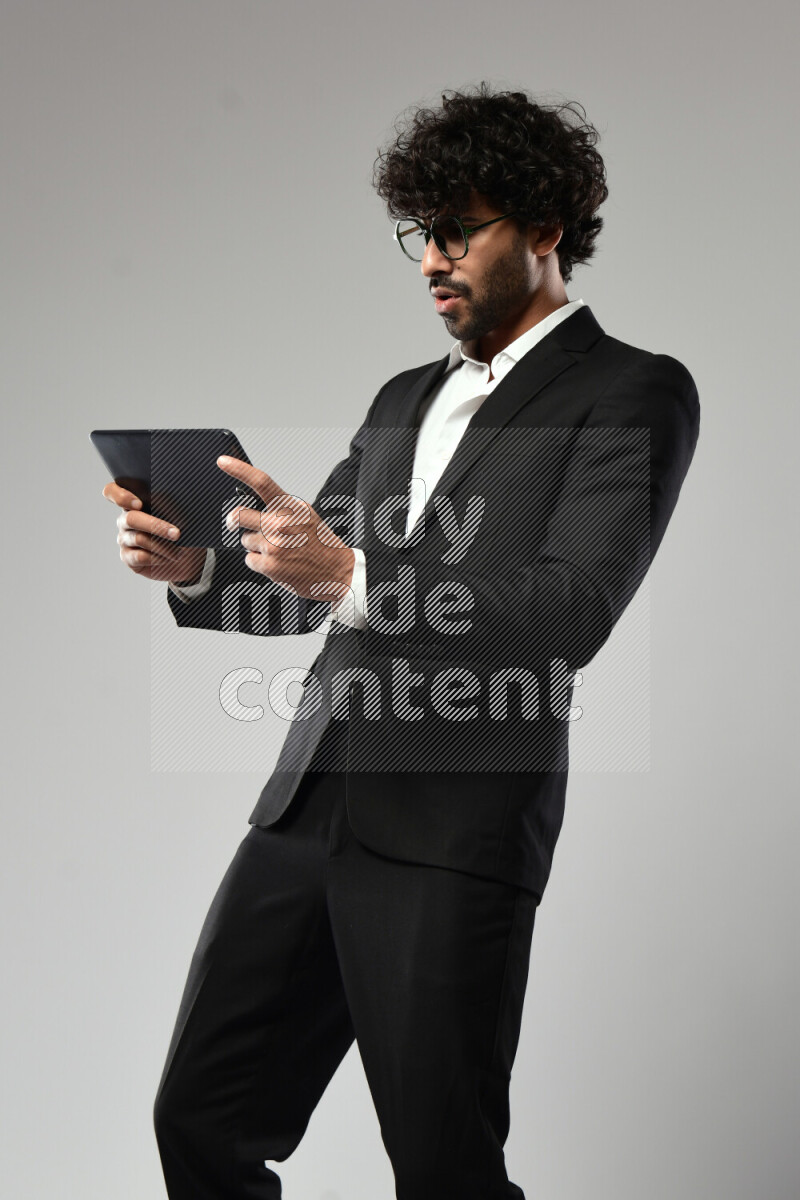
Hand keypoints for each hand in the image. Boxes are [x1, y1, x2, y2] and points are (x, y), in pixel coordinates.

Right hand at [103, 482, 207, 583]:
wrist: (188, 557)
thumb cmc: (183, 530)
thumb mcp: (181, 515)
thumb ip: (172, 505)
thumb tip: (171, 505)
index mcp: (134, 502)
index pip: (112, 492)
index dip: (120, 496)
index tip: (139, 503)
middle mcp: (125, 519)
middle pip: (131, 518)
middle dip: (156, 526)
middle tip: (177, 534)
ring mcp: (125, 538)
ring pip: (140, 538)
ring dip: (163, 545)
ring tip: (180, 551)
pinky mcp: (128, 557)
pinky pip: (140, 556)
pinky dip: (158, 558)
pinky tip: (170, 559)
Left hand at [218, 456, 354, 604]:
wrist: (337, 570)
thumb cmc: (321, 543)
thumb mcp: (306, 514)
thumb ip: (281, 507)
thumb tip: (254, 502)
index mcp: (290, 507)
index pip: (261, 482)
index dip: (239, 470)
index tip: (223, 461)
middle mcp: (280, 524)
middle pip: (238, 515)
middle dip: (233, 520)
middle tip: (234, 523)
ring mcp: (274, 546)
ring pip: (245, 540)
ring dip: (255, 545)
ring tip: (278, 550)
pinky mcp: (270, 566)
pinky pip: (249, 560)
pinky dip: (259, 563)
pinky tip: (277, 563)